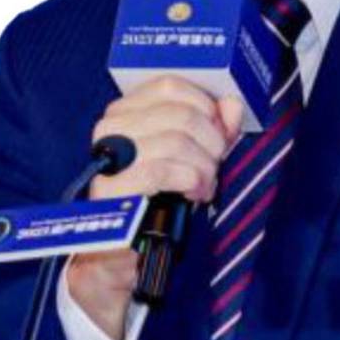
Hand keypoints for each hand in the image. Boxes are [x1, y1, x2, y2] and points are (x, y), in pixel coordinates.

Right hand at [67, 76, 243, 339]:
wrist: (123, 254)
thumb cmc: (159, 198)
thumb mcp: (194, 156)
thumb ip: (215, 127)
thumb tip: (232, 104)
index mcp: (126, 110)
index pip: (170, 85)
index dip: (205, 106)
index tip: (218, 133)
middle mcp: (110, 128)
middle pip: (179, 113)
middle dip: (210, 142)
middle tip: (214, 166)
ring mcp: (107, 159)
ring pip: (175, 140)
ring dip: (203, 166)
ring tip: (205, 185)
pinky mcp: (109, 190)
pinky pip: (161, 170)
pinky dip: (189, 181)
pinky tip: (194, 194)